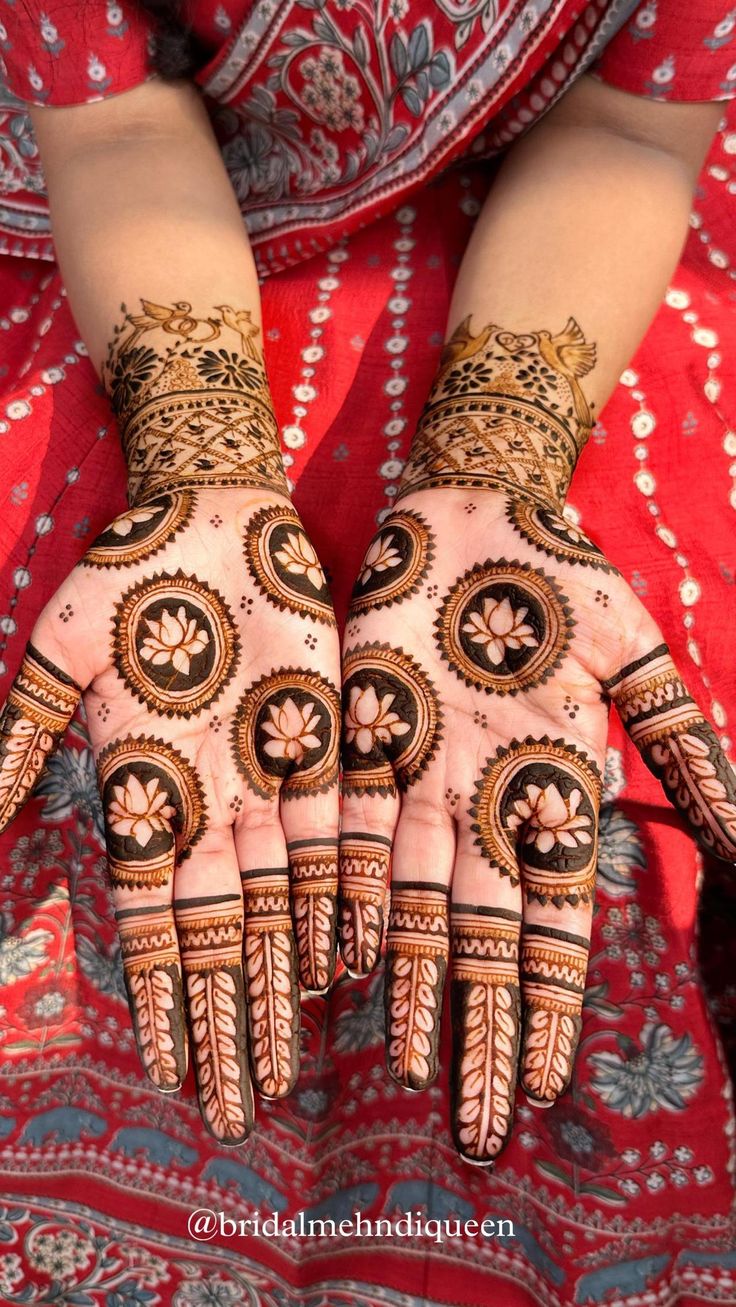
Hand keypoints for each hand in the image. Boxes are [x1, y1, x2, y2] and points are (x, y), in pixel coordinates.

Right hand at [0, 485, 339, 1142]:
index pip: (154, 919)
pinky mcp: (329, 743)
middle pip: (223, 934)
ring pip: (283, 904)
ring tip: (293, 1066)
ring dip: (283, 985)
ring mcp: (273, 779)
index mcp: (145, 790)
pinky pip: (341, 837)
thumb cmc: (127, 576)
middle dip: (229, 1020)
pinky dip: (342, 899)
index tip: (171, 1075)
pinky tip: (347, 965)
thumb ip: (16, 741)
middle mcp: (212, 803)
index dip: (163, 996)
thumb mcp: (60, 655)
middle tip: (244, 1111)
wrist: (211, 513)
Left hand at [338, 483, 735, 1163]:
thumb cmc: (568, 580)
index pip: (556, 930)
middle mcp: (486, 810)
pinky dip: (340, 899)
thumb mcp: (640, 664)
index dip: (550, 1010)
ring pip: (410, 908)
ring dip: (411, 989)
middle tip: (475, 1128)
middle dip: (483, 1031)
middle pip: (483, 943)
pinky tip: (333, 965)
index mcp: (555, 797)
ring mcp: (419, 783)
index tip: (548, 1089)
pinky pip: (346, 837)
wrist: (478, 507)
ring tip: (406, 1071)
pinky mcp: (359, 745)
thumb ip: (686, 753)